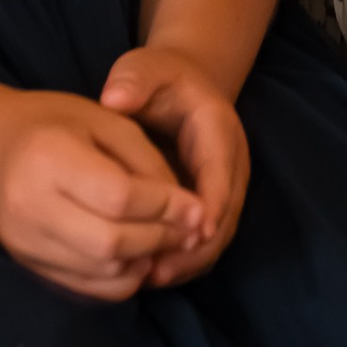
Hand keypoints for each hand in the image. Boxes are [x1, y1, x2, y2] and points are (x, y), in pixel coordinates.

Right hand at [0, 87, 205, 300]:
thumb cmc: (50, 122)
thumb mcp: (102, 118)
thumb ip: (145, 160)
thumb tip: (184, 208)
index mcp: (48, 158)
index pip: (118, 196)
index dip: (165, 206)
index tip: (197, 206)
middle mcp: (30, 207)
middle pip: (110, 242)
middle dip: (160, 238)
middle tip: (189, 228)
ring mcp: (25, 243)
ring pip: (101, 273)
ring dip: (145, 262)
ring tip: (168, 241)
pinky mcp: (28, 264)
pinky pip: (86, 287)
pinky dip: (122, 279)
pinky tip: (139, 256)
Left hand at [99, 44, 249, 286]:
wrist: (182, 86)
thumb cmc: (159, 79)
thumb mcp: (145, 67)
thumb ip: (133, 80)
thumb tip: (115, 99)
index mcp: (218, 129)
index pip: (221, 172)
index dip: (210, 205)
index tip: (191, 233)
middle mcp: (231, 163)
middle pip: (225, 214)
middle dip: (196, 247)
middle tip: (159, 270)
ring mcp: (225, 187)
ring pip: (217, 234)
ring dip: (190, 260)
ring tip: (152, 278)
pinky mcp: (211, 205)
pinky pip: (205, 241)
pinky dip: (184, 260)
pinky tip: (152, 273)